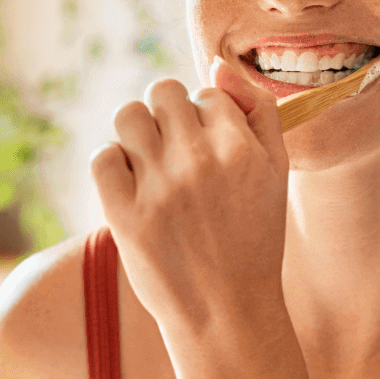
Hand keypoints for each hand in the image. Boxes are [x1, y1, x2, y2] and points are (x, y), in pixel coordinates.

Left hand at [90, 58, 289, 337]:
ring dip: (136, 133)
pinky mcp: (124, 215)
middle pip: (163, 92)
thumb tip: (217, 64)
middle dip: (168, 115)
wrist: (228, 314)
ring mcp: (159, 188)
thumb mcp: (277, 172)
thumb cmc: (254, 240)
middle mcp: (199, 160)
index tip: (209, 152)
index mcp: (240, 147)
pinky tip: (132, 187)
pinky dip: (113, 165)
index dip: (205, 118)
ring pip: (128, 116)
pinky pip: (102, 157)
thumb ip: (258, 111)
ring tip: (150, 165)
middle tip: (176, 153)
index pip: (207, 93)